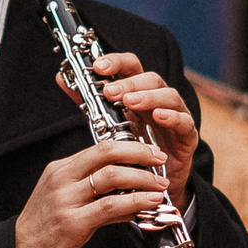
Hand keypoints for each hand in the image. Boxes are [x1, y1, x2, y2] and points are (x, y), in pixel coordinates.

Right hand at [15, 137, 169, 247]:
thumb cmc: (43, 231)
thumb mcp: (66, 203)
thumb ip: (96, 195)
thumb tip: (130, 194)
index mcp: (59, 170)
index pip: (99, 148)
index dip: (128, 146)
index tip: (148, 151)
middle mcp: (61, 180)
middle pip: (106, 153)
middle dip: (139, 153)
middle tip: (159, 159)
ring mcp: (65, 200)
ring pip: (111, 177)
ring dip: (142, 179)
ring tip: (159, 186)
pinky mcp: (72, 223)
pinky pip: (110, 207)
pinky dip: (134, 202)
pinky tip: (148, 203)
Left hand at [59, 51, 198, 216]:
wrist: (152, 185)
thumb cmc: (131, 150)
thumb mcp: (107, 124)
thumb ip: (87, 100)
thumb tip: (61, 78)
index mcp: (139, 93)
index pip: (131, 67)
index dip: (117, 62)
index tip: (97, 66)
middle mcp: (158, 101)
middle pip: (151, 78)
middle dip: (130, 82)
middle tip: (110, 91)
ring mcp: (175, 117)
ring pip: (169, 96)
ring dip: (149, 96)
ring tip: (131, 102)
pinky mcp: (187, 138)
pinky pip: (185, 122)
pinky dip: (173, 117)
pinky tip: (158, 117)